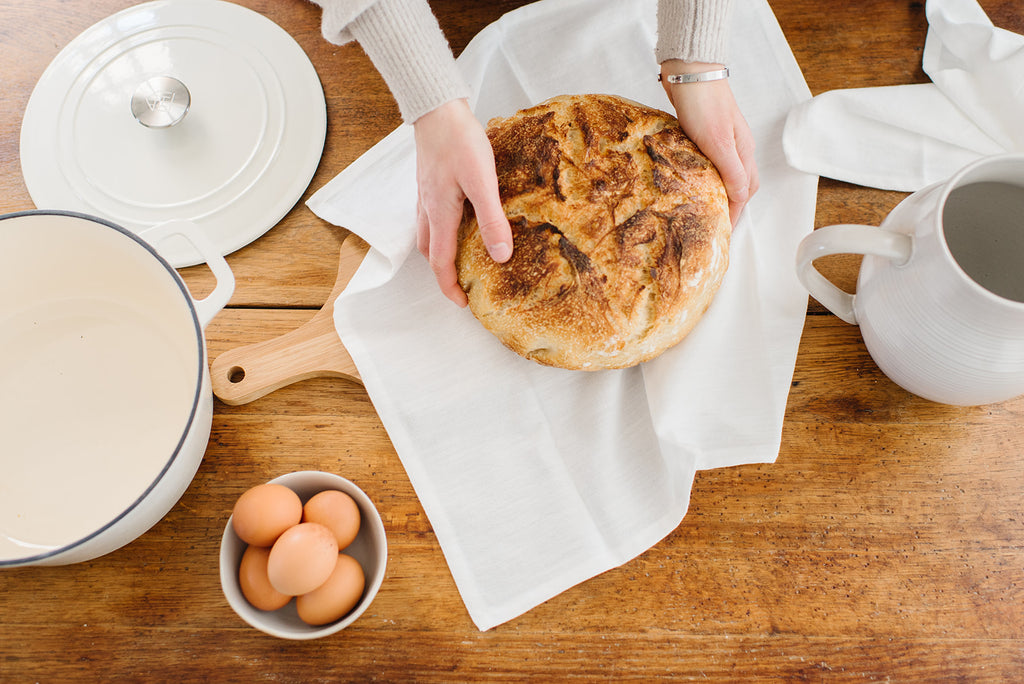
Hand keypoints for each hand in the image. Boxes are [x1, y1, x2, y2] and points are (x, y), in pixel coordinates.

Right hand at [413, 99, 512, 306]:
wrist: (437, 108)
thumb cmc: (459, 140)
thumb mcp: (482, 181)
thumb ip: (491, 219)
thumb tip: (500, 256)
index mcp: (439, 215)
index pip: (440, 263)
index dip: (450, 287)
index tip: (464, 304)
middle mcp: (427, 209)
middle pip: (429, 252)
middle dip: (444, 273)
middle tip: (463, 284)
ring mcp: (425, 195)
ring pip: (427, 234)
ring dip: (441, 251)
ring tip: (463, 257)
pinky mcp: (429, 182)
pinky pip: (431, 216)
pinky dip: (442, 229)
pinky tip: (459, 220)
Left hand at [660, 60, 758, 225]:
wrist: (690, 71)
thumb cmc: (704, 104)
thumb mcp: (718, 143)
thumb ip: (731, 171)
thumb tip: (741, 198)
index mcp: (744, 151)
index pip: (745, 192)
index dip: (734, 214)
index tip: (723, 233)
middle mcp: (736, 147)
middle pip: (739, 184)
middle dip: (730, 206)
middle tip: (713, 224)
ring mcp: (721, 140)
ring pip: (724, 173)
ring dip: (717, 191)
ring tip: (702, 208)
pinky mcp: (705, 133)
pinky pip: (708, 162)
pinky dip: (704, 176)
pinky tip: (691, 181)